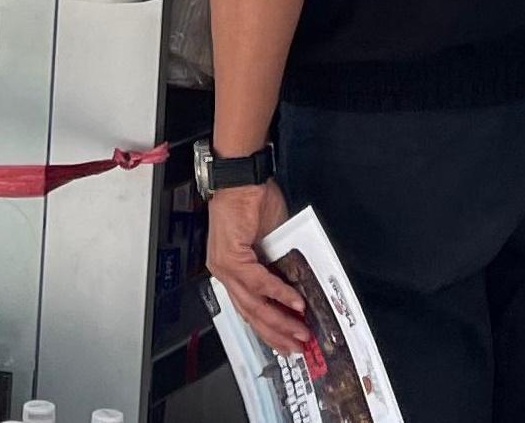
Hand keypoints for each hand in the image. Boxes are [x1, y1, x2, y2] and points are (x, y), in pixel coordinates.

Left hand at [207, 179, 309, 351]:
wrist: (241, 178)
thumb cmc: (253, 202)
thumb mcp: (271, 240)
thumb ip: (278, 264)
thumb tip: (296, 285)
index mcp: (231, 269)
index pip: (249, 307)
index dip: (270, 327)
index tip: (288, 340)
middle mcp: (224, 271)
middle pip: (250, 312)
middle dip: (277, 333)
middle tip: (297, 346)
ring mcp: (225, 266)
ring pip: (253, 303)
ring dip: (280, 320)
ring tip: (300, 331)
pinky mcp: (231, 257)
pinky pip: (257, 282)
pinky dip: (278, 293)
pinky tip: (294, 303)